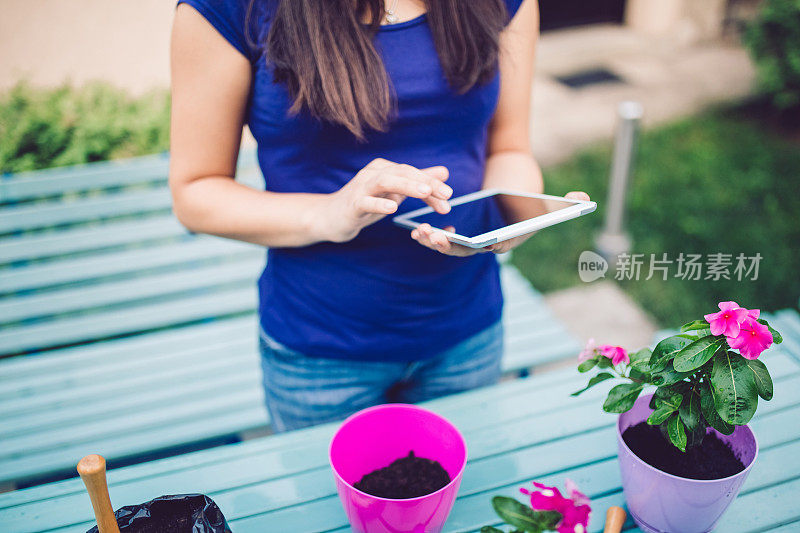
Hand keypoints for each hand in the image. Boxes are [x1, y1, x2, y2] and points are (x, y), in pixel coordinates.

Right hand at [320, 158, 451, 242]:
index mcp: (385, 169)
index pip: (412, 173)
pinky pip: (366, 201)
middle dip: (425, 183)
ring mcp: (361, 187)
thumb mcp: (395, 192)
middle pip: (402, 173)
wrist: (333, 217)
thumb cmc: (365, 203)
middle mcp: (373, 173)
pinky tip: (392, 207)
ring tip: (424, 192)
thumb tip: (444, 172)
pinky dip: (379, 203)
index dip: (432, 184)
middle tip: (446, 194)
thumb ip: (418, 182)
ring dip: (406, 185)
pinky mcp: (352, 204)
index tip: (449, 197)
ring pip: (385, 181)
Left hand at [411, 190, 590, 256]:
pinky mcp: (461, 236)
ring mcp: (474, 242)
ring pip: (452, 247)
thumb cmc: (529, 196)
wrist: (513, 190)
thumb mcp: (549, 200)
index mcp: (509, 240)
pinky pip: (443, 240)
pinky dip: (430, 237)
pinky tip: (415, 230)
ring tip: (421, 234)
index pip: (496, 245)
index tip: (466, 240)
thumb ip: (570, 201)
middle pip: (469, 249)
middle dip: (450, 245)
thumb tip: (583, 198)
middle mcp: (490, 246)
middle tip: (434, 236)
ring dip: (435, 243)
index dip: (480, 244)